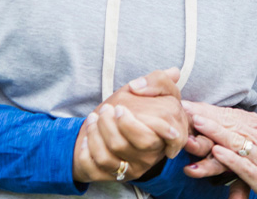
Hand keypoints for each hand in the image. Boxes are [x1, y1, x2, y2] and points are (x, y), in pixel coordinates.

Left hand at [72, 68, 186, 182]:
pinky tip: (86, 138)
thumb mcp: (156, 88)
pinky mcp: (120, 175)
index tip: (121, 109)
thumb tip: (139, 86)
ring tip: (93, 118)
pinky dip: (88, 151)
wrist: (119, 127)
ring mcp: (138, 166)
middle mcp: (155, 152)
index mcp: (171, 131)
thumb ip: (159, 80)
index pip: (169, 136)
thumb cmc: (140, 106)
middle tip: (106, 109)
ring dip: (97, 133)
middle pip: (140, 143)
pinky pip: (99, 167)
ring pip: (113, 154)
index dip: (143, 124)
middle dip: (115, 124)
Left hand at [182, 101, 256, 198]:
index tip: (190, 103)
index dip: (211, 109)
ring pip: (237, 140)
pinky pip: (245, 165)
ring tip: (197, 123)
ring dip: (215, 131)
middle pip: (232, 123)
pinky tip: (217, 151)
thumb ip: (254, 133)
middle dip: (207, 115)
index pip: (234, 114)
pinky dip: (231, 158)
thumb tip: (229, 126)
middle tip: (185, 108)